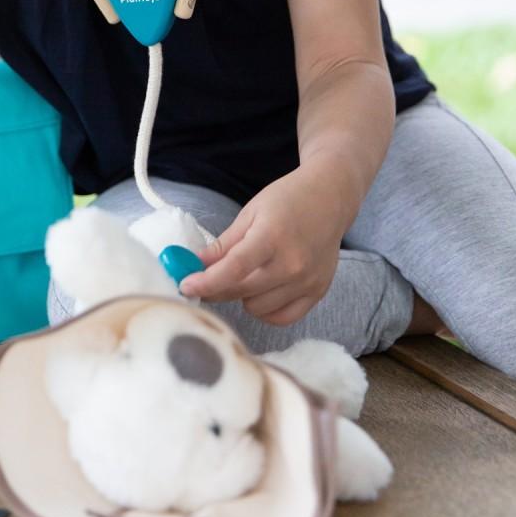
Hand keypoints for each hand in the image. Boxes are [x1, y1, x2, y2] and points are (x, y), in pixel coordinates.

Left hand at [179, 168, 346, 325]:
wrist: (330, 198)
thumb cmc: (287, 200)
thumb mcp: (250, 213)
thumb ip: (224, 244)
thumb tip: (195, 266)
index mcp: (272, 237)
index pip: (233, 269)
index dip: (205, 282)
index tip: (185, 286)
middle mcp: (293, 263)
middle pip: (242, 291)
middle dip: (216, 288)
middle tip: (203, 280)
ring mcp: (308, 281)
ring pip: (258, 308)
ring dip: (242, 297)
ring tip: (245, 275)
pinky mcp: (318, 292)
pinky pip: (282, 318)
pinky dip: (265, 310)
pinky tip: (260, 292)